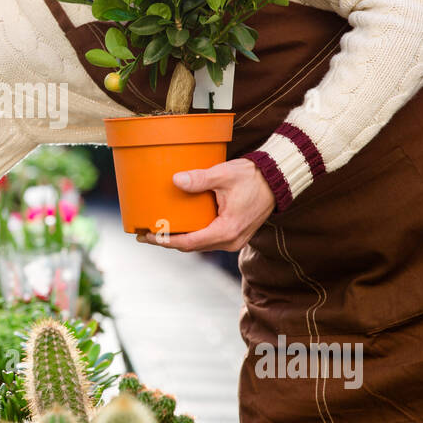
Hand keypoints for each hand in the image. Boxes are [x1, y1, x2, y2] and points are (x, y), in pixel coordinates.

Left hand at [136, 158, 275, 252]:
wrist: (277, 180)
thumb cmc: (253, 176)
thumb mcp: (225, 175)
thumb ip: (200, 179)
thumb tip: (176, 180)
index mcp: (226, 230)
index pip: (189, 243)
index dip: (166, 240)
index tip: (147, 236)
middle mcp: (230, 241)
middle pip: (191, 247)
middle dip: (167, 241)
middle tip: (145, 233)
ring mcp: (233, 240)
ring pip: (199, 244)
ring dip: (179, 239)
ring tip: (158, 230)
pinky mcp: (234, 234)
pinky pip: (208, 239)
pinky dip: (192, 235)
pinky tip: (179, 225)